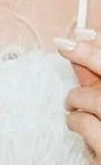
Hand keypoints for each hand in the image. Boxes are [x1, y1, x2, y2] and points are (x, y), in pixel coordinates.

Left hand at [59, 34, 100, 164]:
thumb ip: (96, 80)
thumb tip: (77, 47)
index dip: (96, 52)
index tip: (76, 37)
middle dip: (89, 62)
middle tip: (67, 56)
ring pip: (97, 98)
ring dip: (76, 100)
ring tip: (74, 109)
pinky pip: (85, 122)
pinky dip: (74, 121)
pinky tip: (76, 126)